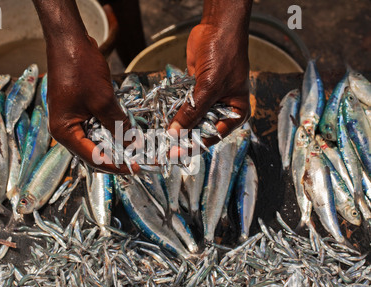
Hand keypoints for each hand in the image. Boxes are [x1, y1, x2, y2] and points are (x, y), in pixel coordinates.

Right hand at [33, 0, 138, 174]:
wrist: (69, 41)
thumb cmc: (80, 68)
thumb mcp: (103, 100)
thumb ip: (118, 124)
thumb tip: (133, 144)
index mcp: (64, 131)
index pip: (92, 157)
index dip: (115, 165)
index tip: (134, 168)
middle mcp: (65, 129)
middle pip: (92, 152)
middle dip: (115, 157)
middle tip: (137, 161)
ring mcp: (71, 119)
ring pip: (95, 140)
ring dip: (114, 144)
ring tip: (133, 150)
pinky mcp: (78, 110)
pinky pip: (95, 126)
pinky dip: (110, 130)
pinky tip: (124, 132)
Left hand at [169, 0, 251, 156]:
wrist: (218, 27)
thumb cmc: (225, 54)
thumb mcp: (209, 87)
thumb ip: (192, 111)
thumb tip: (175, 132)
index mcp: (236, 112)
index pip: (213, 135)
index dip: (195, 145)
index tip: (177, 152)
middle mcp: (222, 108)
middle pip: (200, 129)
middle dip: (183, 137)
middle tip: (164, 147)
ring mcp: (207, 99)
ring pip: (190, 118)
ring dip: (176, 125)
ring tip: (159, 137)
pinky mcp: (195, 91)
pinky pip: (182, 105)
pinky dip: (173, 111)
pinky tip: (160, 120)